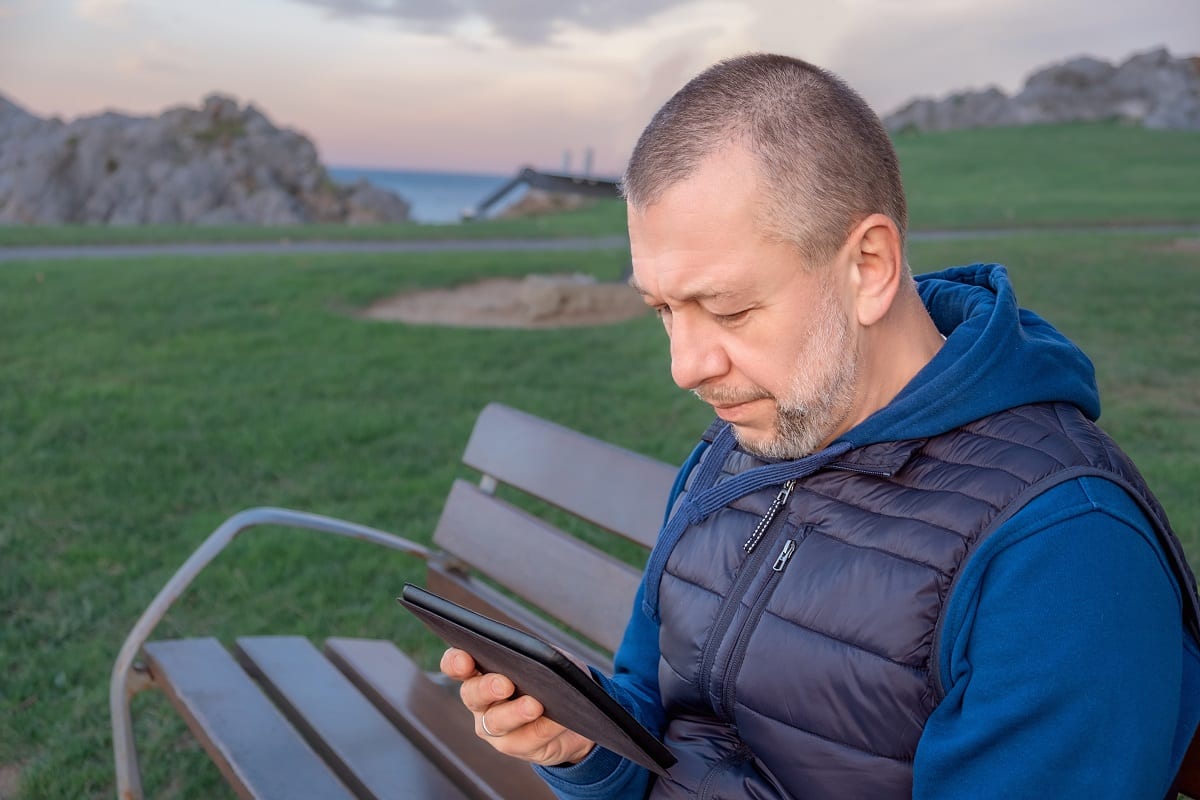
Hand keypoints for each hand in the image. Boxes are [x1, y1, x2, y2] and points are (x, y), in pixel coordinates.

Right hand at [439, 647, 595, 766]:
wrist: (574, 716)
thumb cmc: (554, 678)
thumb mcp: (547, 660)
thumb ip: (538, 658)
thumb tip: (540, 661)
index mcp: (481, 672)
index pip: (456, 665)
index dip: (455, 662)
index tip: (465, 660)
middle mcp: (481, 702)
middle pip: (472, 695)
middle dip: (487, 688)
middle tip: (505, 684)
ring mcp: (495, 728)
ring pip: (496, 722)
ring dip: (515, 712)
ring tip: (535, 705)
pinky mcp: (517, 746)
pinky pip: (527, 739)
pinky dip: (544, 727)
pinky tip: (557, 720)